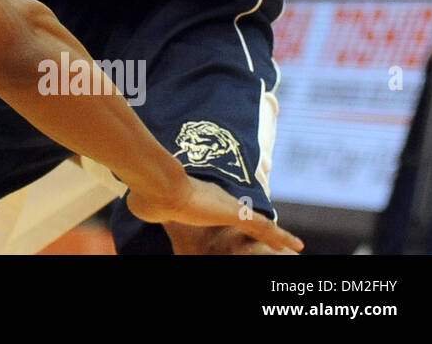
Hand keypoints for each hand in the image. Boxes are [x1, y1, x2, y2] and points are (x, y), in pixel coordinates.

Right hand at [127, 173, 303, 252]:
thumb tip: (135, 201)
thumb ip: (150, 203)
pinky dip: (281, 237)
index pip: (221, 208)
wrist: (159, 185)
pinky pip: (266, 228)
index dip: (233, 216)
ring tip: (292, 245)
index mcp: (200, 197)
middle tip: (275, 236)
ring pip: (259, 223)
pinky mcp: (236, 214)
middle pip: (244, 216)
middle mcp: (218, 199)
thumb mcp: (149, 203)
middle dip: (260, 228)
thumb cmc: (151, 194)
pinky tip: (296, 246)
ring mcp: (228, 205)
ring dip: (275, 235)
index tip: (241, 221)